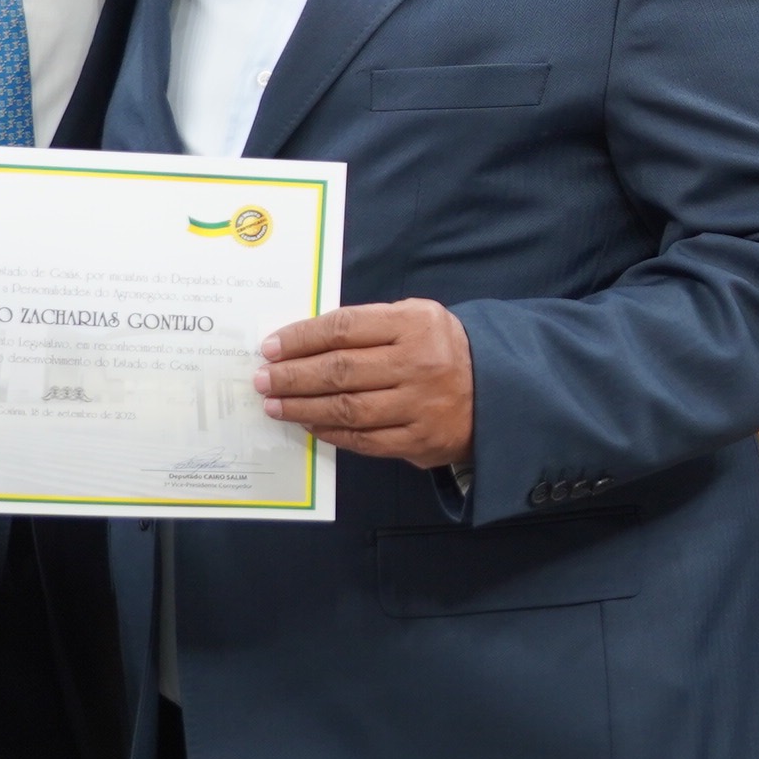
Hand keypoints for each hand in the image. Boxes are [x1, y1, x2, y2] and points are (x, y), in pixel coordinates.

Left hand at [256, 297, 476, 468]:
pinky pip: (364, 438)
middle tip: (262, 379)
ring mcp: (420, 406)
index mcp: (415, 324)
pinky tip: (308, 424)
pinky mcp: (420, 440)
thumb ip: (368, 325)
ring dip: (302, 407)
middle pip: (340, 370)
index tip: (269, 348)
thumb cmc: (440, 348)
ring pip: (347, 407)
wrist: (495, 390)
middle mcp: (419, 364)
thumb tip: (303, 342)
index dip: (301, 339)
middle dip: (292, 376)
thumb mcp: (415, 318)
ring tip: (274, 404)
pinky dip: (331, 431)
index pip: (344, 328)